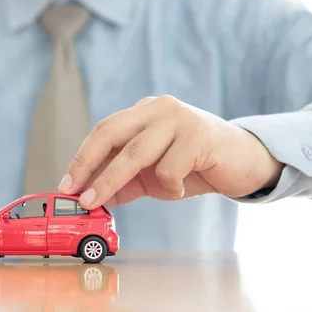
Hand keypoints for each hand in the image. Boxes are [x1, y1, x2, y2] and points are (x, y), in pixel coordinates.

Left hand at [58, 96, 283, 208]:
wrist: (244, 162)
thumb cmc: (194, 166)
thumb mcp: (153, 175)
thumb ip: (125, 182)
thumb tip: (89, 200)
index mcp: (144, 112)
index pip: (104, 131)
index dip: (82, 158)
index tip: (67, 185)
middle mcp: (158, 108)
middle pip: (110, 133)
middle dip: (87, 166)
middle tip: (75, 195)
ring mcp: (179, 118)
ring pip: (134, 153)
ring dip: (111, 181)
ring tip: (98, 202)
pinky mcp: (199, 135)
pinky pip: (168, 169)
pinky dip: (168, 187)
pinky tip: (181, 190)